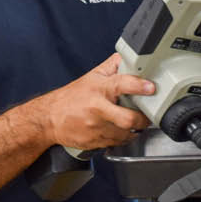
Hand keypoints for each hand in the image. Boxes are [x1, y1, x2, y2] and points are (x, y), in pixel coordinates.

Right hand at [39, 53, 154, 150]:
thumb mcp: (92, 76)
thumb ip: (112, 66)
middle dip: (142, 119)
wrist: (49, 118)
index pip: (122, 84)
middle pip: (128, 119)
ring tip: (133, 123)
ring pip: (125, 134)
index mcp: (99, 89)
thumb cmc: (72, 97)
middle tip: (146, 116)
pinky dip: (122, 138)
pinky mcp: (94, 142)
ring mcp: (95, 127)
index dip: (139, 86)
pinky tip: (120, 130)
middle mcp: (97, 109)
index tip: (151, 88)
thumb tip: (128, 57)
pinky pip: (116, 143)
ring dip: (133, 130)